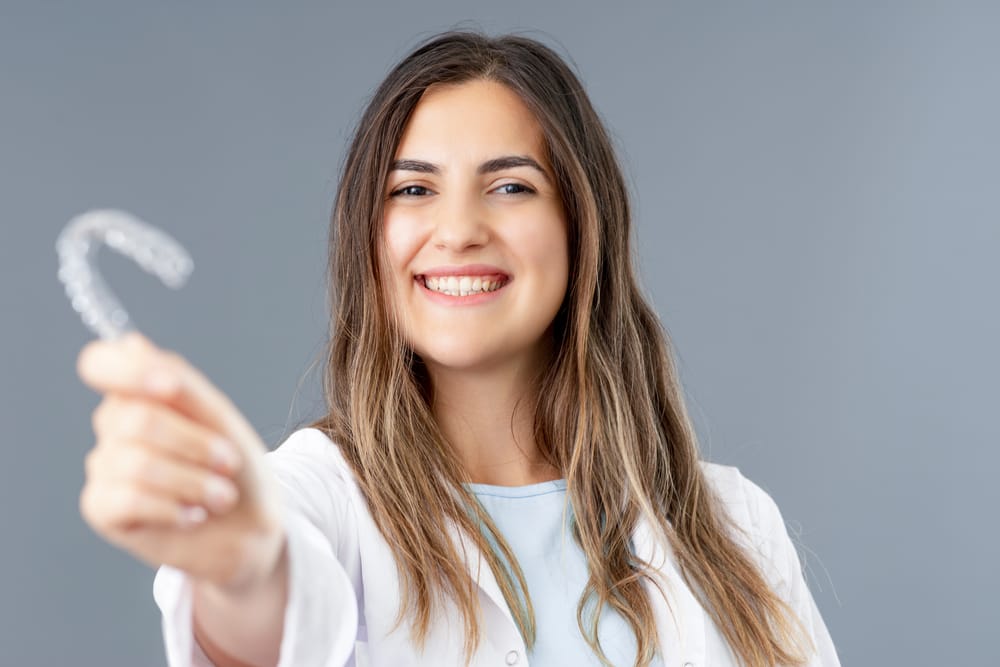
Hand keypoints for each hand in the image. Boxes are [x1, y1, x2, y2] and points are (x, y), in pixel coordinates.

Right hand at [76, 331, 286, 591]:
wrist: (250, 527)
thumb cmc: (234, 468)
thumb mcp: (218, 419)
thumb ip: (179, 383)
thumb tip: (131, 343)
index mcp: (140, 392)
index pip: (100, 363)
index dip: (128, 371)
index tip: (171, 388)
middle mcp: (115, 424)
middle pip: (137, 419)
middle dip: (196, 444)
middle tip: (228, 463)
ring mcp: (104, 465)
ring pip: (137, 463)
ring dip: (195, 482)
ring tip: (221, 496)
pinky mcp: (101, 508)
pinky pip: (128, 498)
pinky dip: (174, 508)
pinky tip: (193, 515)